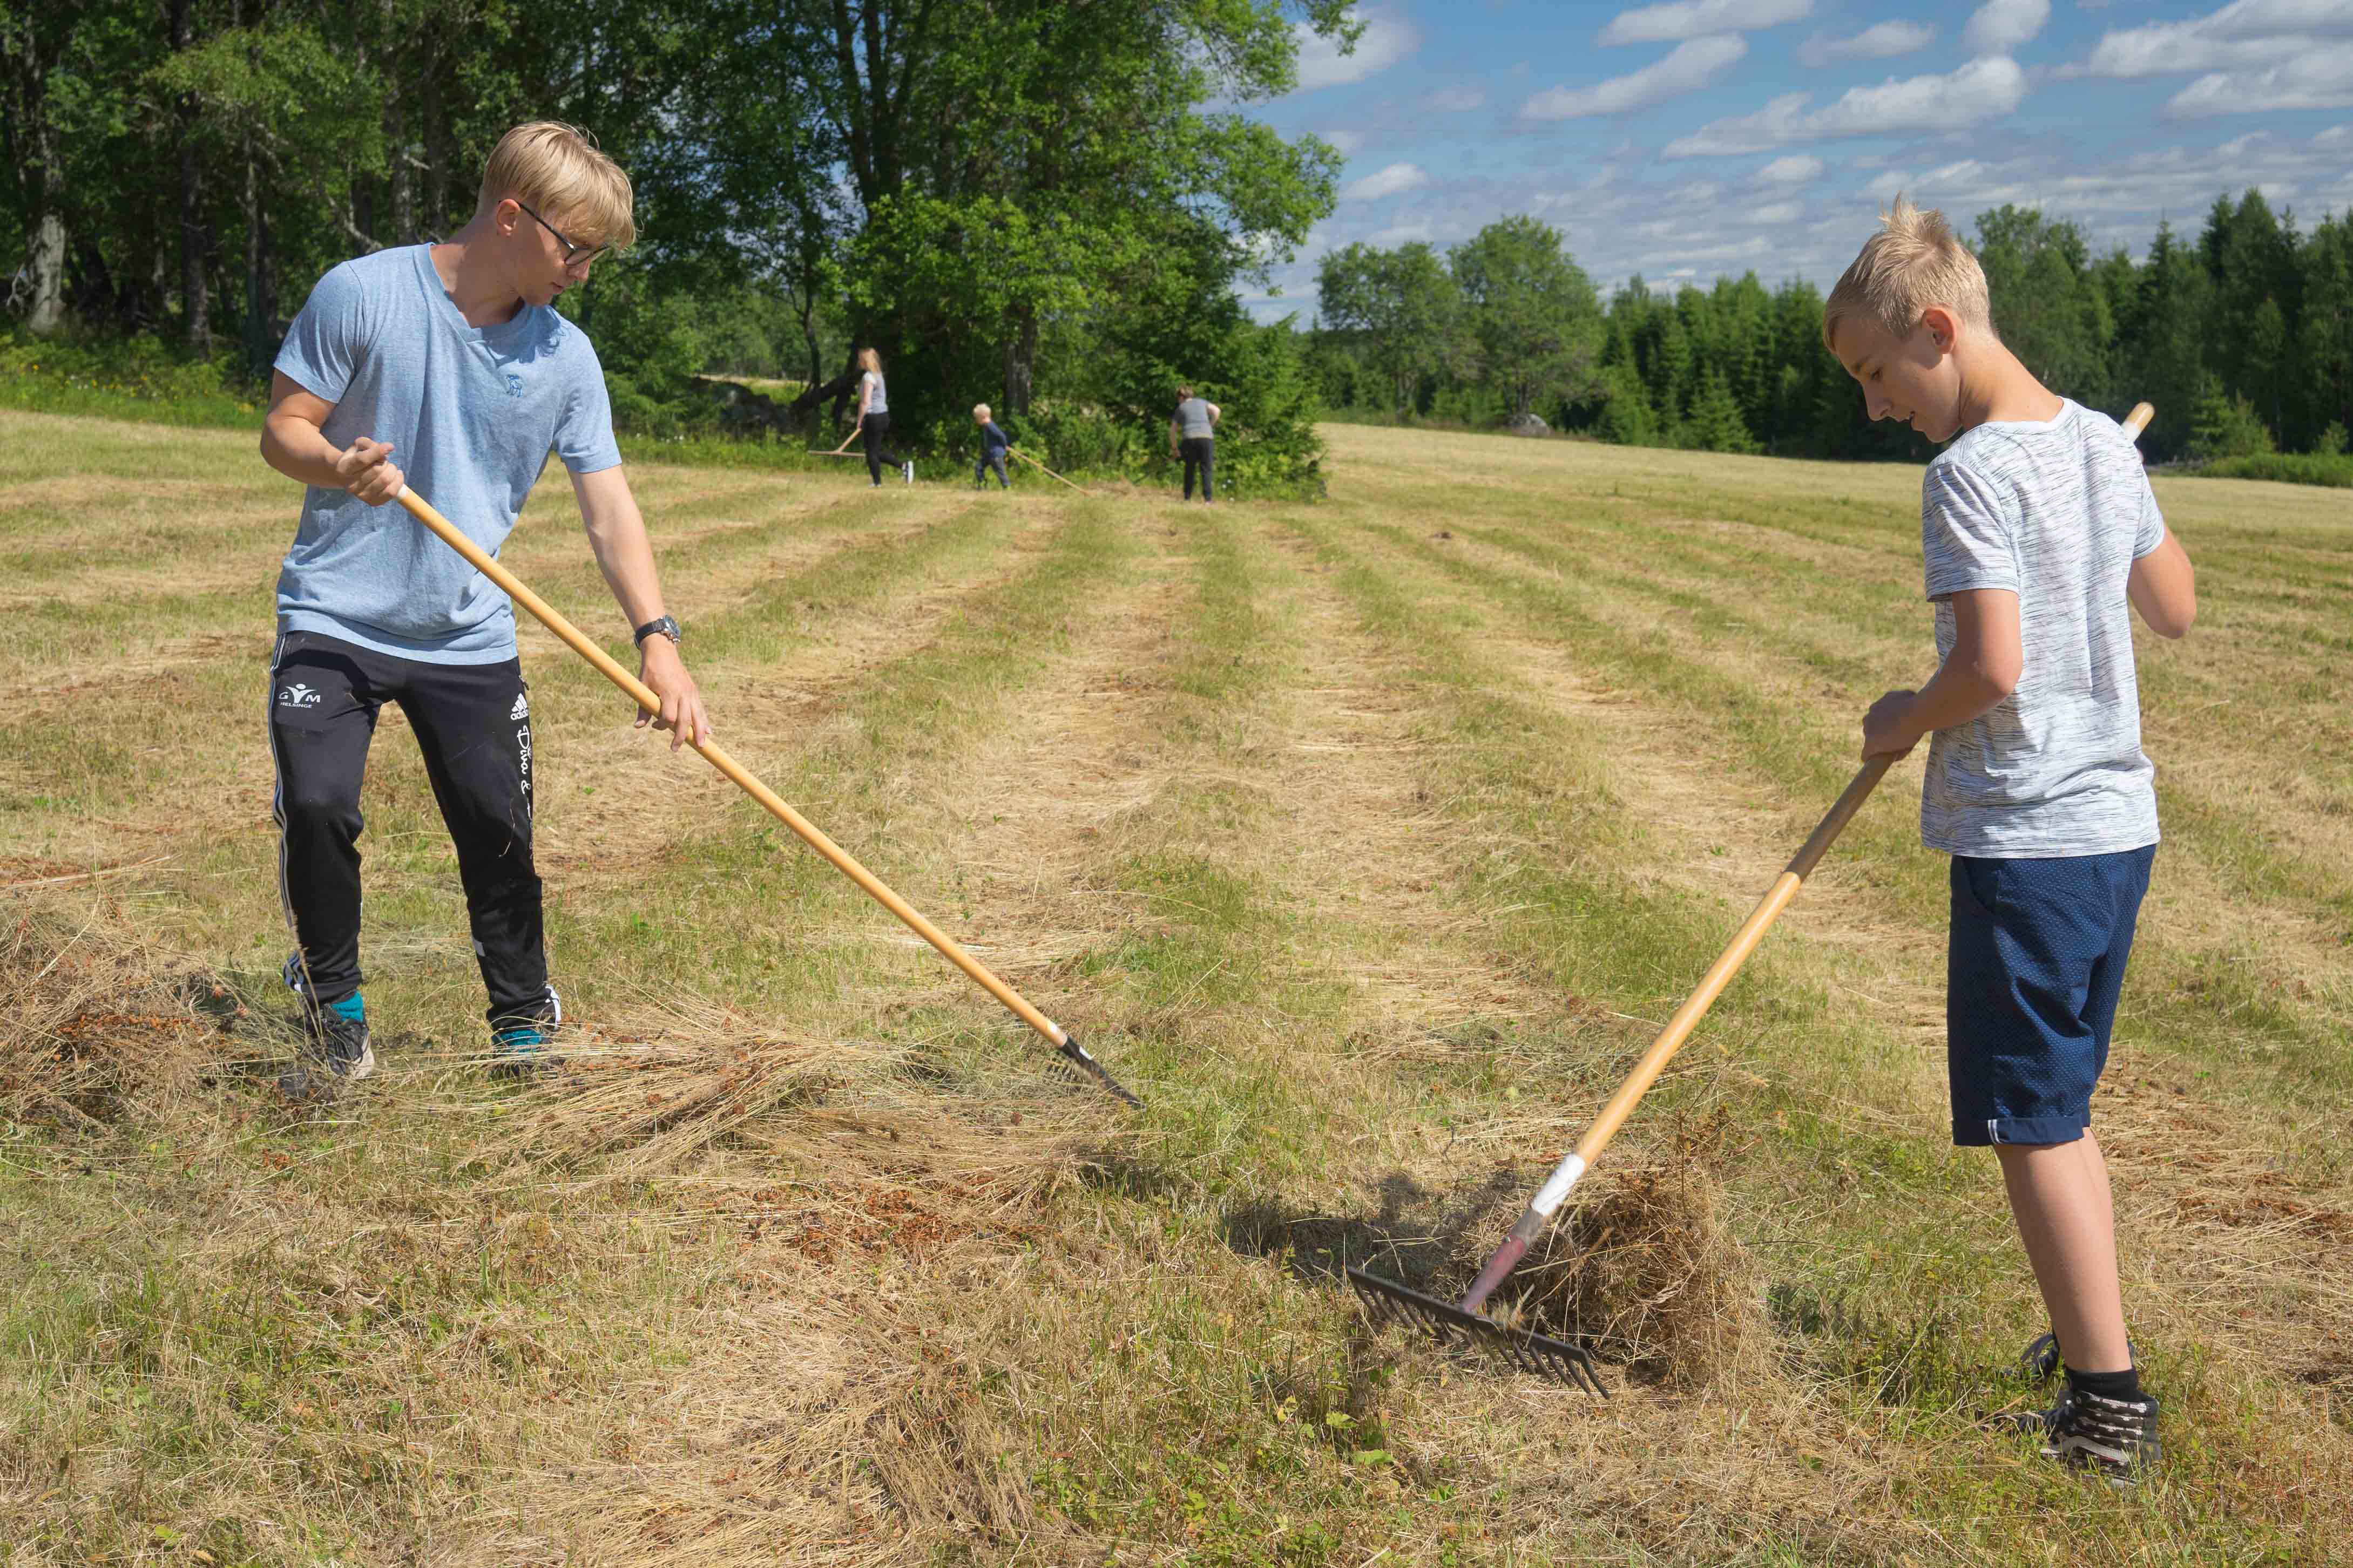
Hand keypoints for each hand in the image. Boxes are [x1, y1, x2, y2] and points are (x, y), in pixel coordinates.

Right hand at [336, 438, 403, 505]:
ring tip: (389, 468)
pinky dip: (398, 481)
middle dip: (385, 462)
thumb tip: (387, 448)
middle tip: (383, 461)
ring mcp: (361, 495)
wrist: (348, 477)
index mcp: (344, 468)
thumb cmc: (356, 458)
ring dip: (392, 470)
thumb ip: (369, 444)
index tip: (390, 447)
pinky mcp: (372, 502)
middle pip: (377, 469)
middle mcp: (350, 484)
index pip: (363, 459)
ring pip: (385, 480)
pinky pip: (391, 493)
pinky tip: (397, 475)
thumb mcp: (357, 446)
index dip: (378, 452)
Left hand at [635, 637, 710, 751]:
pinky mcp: (693, 691)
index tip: (655, 725)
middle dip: (682, 736)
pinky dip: (704, 720)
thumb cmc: (650, 670)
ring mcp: (690, 692)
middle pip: (685, 720)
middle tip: (675, 749)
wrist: (663, 651)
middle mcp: (682, 693)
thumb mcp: (643, 687)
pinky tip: (708, 731)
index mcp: (669, 692)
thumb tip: (638, 727)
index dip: (662, 725)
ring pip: (697, 715)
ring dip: (699, 732)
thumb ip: (643, 708)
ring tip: (701, 745)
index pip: (669, 716)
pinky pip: (700, 709)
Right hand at [1861, 689, 1921, 759]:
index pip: (1865, 754)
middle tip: (1893, 734)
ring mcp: (1873, 710)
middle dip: (1878, 734)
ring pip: (1875, 716)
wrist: (1918, 711)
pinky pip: (1886, 704)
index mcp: (1871, 742)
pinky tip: (1904, 708)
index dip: (1872, 755)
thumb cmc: (1913, 733)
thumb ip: (1898, 753)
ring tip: (1899, 719)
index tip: (1879, 755)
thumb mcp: (1906, 748)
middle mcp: (1867, 726)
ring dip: (1882, 719)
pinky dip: (1892, 707)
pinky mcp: (1883, 698)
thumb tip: (1895, 755)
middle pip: (1869, 732)